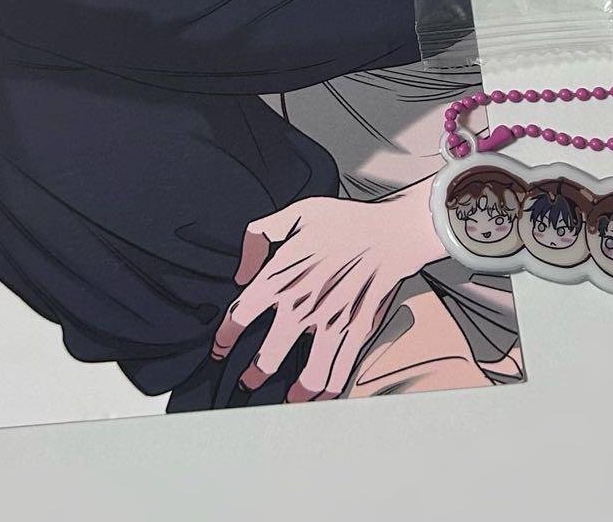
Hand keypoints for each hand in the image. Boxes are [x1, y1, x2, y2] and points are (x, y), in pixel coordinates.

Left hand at [211, 181, 442, 401]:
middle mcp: (300, 307)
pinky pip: (341, 371)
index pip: (241, 316)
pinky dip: (331, 390)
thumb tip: (243, 268)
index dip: (226, 336)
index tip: (222, 346)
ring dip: (294, 394)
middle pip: (268, 357)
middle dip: (254, 375)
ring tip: (287, 399)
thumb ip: (259, 235)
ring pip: (307, 377)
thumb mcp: (295, 214)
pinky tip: (324, 396)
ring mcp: (330, 325)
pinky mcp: (356, 332)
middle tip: (247, 381)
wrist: (390, 232)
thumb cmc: (346, 221)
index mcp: (280, 278)